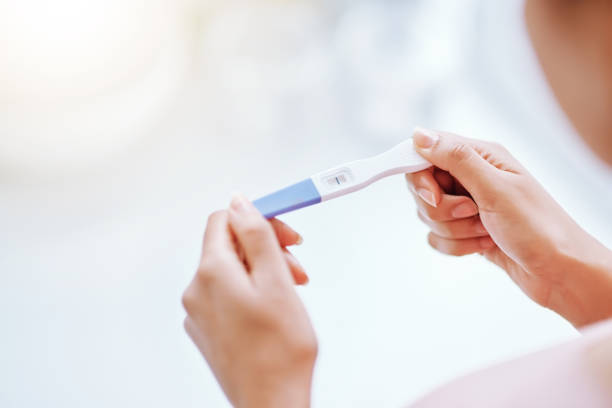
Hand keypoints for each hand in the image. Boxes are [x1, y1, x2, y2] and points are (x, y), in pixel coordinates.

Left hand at [182, 196, 316, 407]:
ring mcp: (199, 311)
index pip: (225, 220)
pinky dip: (250, 291)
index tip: (284, 231)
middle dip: (265, 247)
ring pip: (231, 270)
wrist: (271, 402)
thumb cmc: (280, 351)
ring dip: (261, 270)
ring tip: (290, 289)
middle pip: (229, 245)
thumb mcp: (277, 281)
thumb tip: (239, 203)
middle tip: (294, 264)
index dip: (258, 219)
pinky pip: (226, 293)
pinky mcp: (207, 328)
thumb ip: (256, 236)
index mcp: (212, 272)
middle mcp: (197, 289)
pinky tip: (272, 307)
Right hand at [406, 128, 611, 326]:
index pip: (427, 153)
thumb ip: (455, 158)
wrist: (560, 272)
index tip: (433, 196)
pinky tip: (484, 245)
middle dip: (442, 209)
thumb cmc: (538, 226)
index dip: (421, 177)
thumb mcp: (495, 187)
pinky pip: (438, 237)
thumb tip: (418, 134)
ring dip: (454, 230)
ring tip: (486, 231)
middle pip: (424, 188)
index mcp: (481, 157)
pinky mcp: (465, 231)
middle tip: (472, 212)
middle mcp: (471, 177)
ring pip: (429, 215)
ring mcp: (467, 205)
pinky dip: (457, 246)